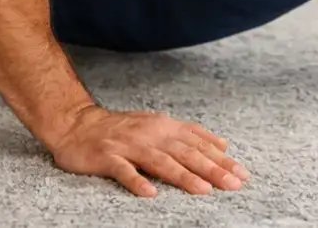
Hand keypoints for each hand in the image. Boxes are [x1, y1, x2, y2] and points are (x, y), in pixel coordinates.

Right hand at [48, 106, 250, 197]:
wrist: (75, 124)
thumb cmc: (120, 129)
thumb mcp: (158, 126)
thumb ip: (190, 135)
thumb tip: (223, 144)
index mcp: (164, 127)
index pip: (198, 143)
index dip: (221, 159)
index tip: (242, 173)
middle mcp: (149, 134)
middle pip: (185, 153)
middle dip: (212, 169)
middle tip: (234, 184)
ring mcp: (128, 145)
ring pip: (160, 161)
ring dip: (183, 176)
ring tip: (203, 191)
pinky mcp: (106, 157)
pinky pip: (123, 171)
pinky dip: (137, 182)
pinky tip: (150, 194)